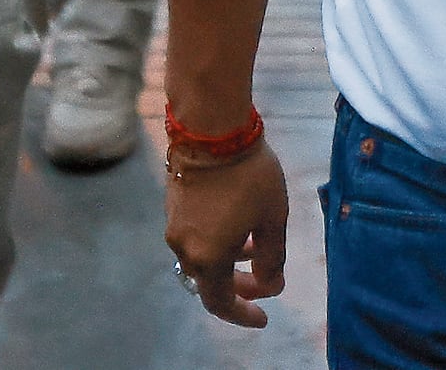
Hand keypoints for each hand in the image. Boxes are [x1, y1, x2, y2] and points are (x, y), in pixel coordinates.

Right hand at [167, 141, 289, 328]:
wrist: (211, 128)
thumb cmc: (249, 175)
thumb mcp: (273, 218)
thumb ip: (272, 258)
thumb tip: (271, 285)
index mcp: (207, 257)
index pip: (220, 302)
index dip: (242, 314)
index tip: (264, 317)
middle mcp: (184, 248)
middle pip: (211, 280)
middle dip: (241, 284)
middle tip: (268, 280)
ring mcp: (175, 226)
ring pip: (204, 255)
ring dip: (232, 258)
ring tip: (259, 242)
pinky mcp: (173, 205)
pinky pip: (197, 236)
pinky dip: (219, 239)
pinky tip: (239, 220)